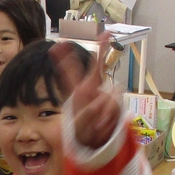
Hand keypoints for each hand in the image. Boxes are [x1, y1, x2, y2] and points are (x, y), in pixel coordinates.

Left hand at [50, 29, 119, 149]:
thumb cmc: (84, 129)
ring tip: (97, 125)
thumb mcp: (79, 124)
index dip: (64, 59)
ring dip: (105, 111)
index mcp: (78, 91)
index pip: (70, 73)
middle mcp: (92, 88)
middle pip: (96, 66)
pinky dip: (109, 116)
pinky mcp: (116, 102)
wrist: (96, 141)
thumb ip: (87, 115)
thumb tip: (97, 105)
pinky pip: (115, 105)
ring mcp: (105, 94)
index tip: (58, 45)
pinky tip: (103, 126)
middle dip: (102, 48)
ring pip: (111, 93)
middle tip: (106, 33)